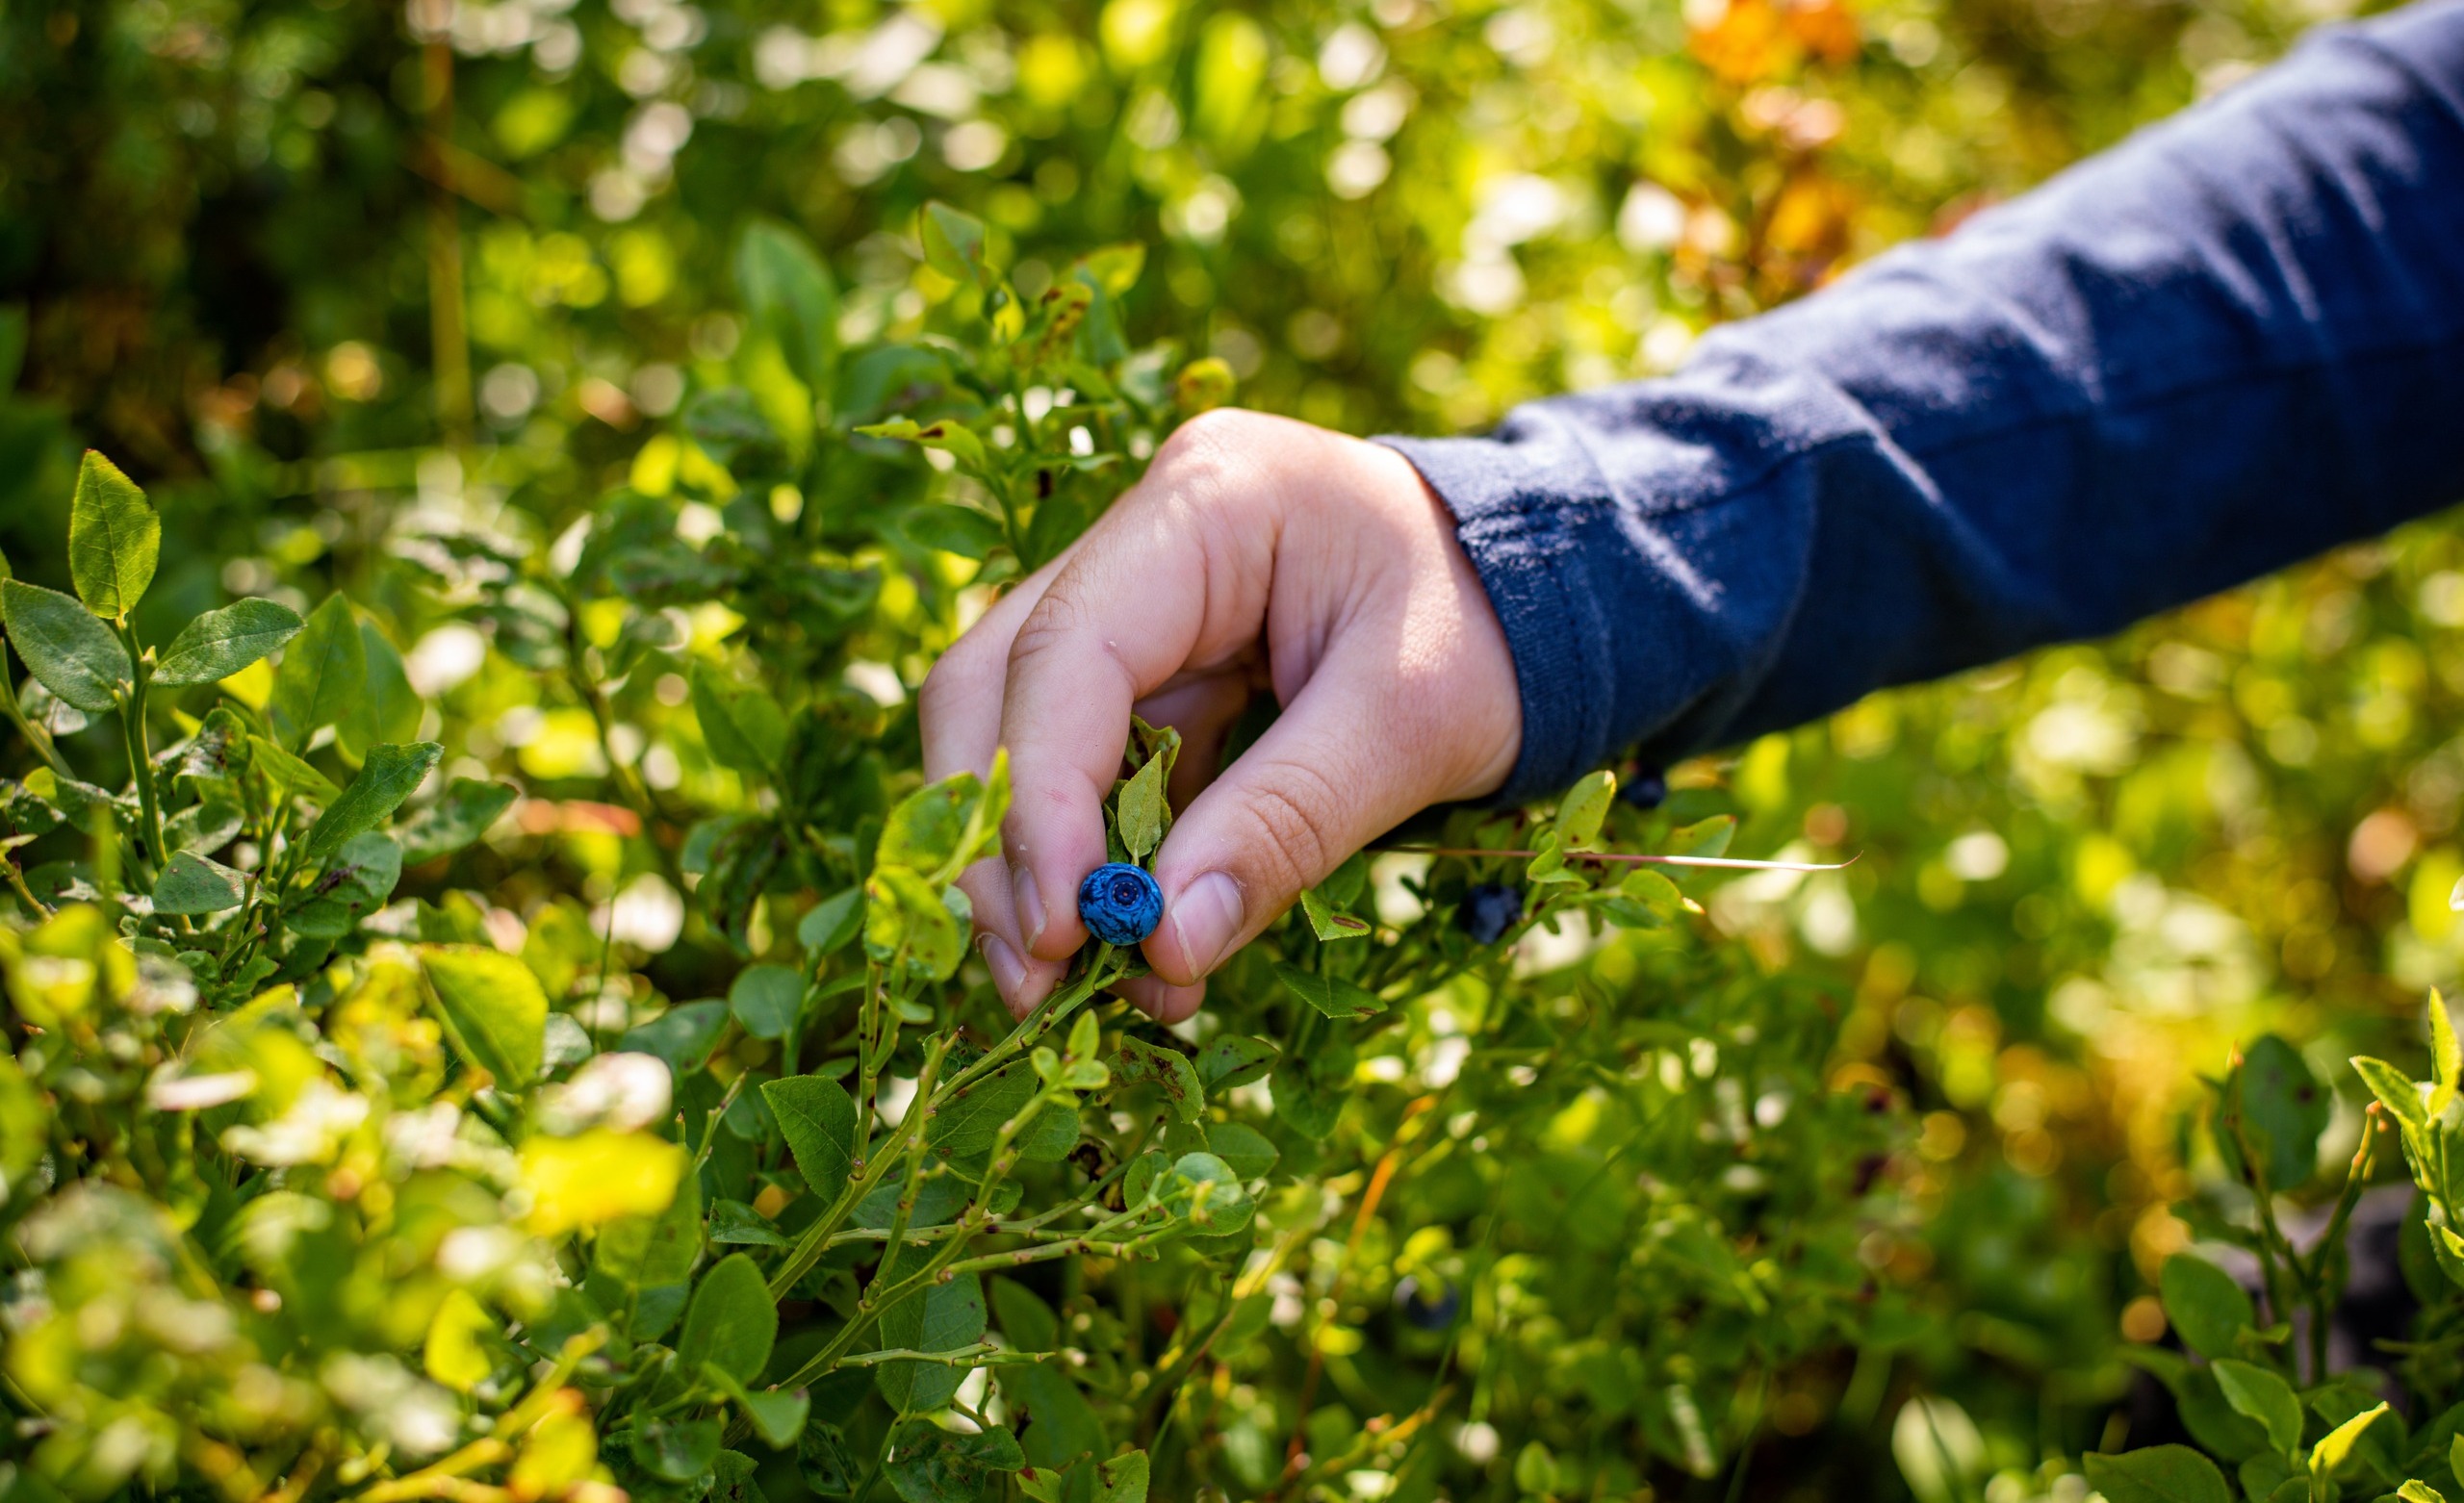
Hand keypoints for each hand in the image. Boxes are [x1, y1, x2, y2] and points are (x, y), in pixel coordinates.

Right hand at [919, 409, 1521, 1021]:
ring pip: (1023, 732)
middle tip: (1032, 979)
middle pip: (1001, 685)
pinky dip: (1106, 864)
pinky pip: (1094, 769)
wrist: (1554, 600)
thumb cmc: (1499, 632)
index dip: (1039, 800)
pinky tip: (1143, 951)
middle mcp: (1148, 535)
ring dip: (1041, 867)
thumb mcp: (1413, 726)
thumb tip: (1160, 947)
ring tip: (1087, 988)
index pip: (1066, 651)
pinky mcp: (1158, 669)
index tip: (1058, 932)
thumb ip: (1287, 824)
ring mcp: (1143, 599)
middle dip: (1002, 840)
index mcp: (1210, 499)